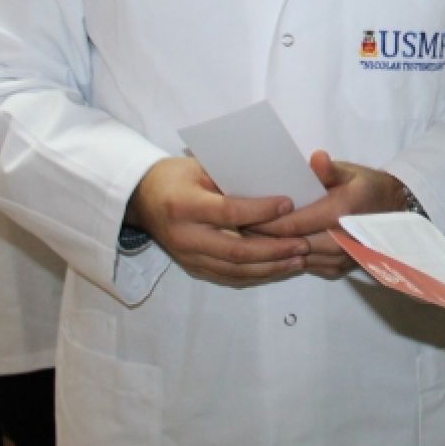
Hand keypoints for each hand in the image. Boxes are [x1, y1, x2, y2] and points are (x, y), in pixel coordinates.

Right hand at [125, 156, 307, 282]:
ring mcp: (188, 257)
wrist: (140, 200)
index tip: (289, 203)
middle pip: (236, 251)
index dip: (260, 210)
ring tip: (298, 259)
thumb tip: (273, 181)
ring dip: (270, 267)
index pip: (228, 212)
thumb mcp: (199, 168)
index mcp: (184, 206)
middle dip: (274, 249)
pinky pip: (229, 277)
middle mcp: (186, 237)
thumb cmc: (175, 176)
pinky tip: (278, 268)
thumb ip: (230, 178)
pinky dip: (256, 275)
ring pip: (235, 271)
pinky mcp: (193, 268)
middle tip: (303, 243)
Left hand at [248, 150, 413, 277]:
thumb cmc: (369, 187)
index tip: (239, 215)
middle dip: (260, 237)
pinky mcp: (337, 269)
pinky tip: (268, 249)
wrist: (396, 214)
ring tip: (244, 238)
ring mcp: (339, 259)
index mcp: (340, 213)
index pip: (291, 223)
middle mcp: (340, 241)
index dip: (263, 222)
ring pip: (294, 258)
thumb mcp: (353, 172)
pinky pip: (304, 266)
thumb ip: (331, 169)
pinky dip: (285, 257)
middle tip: (233, 228)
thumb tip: (316, 159)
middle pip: (288, 244)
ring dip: (270, 250)